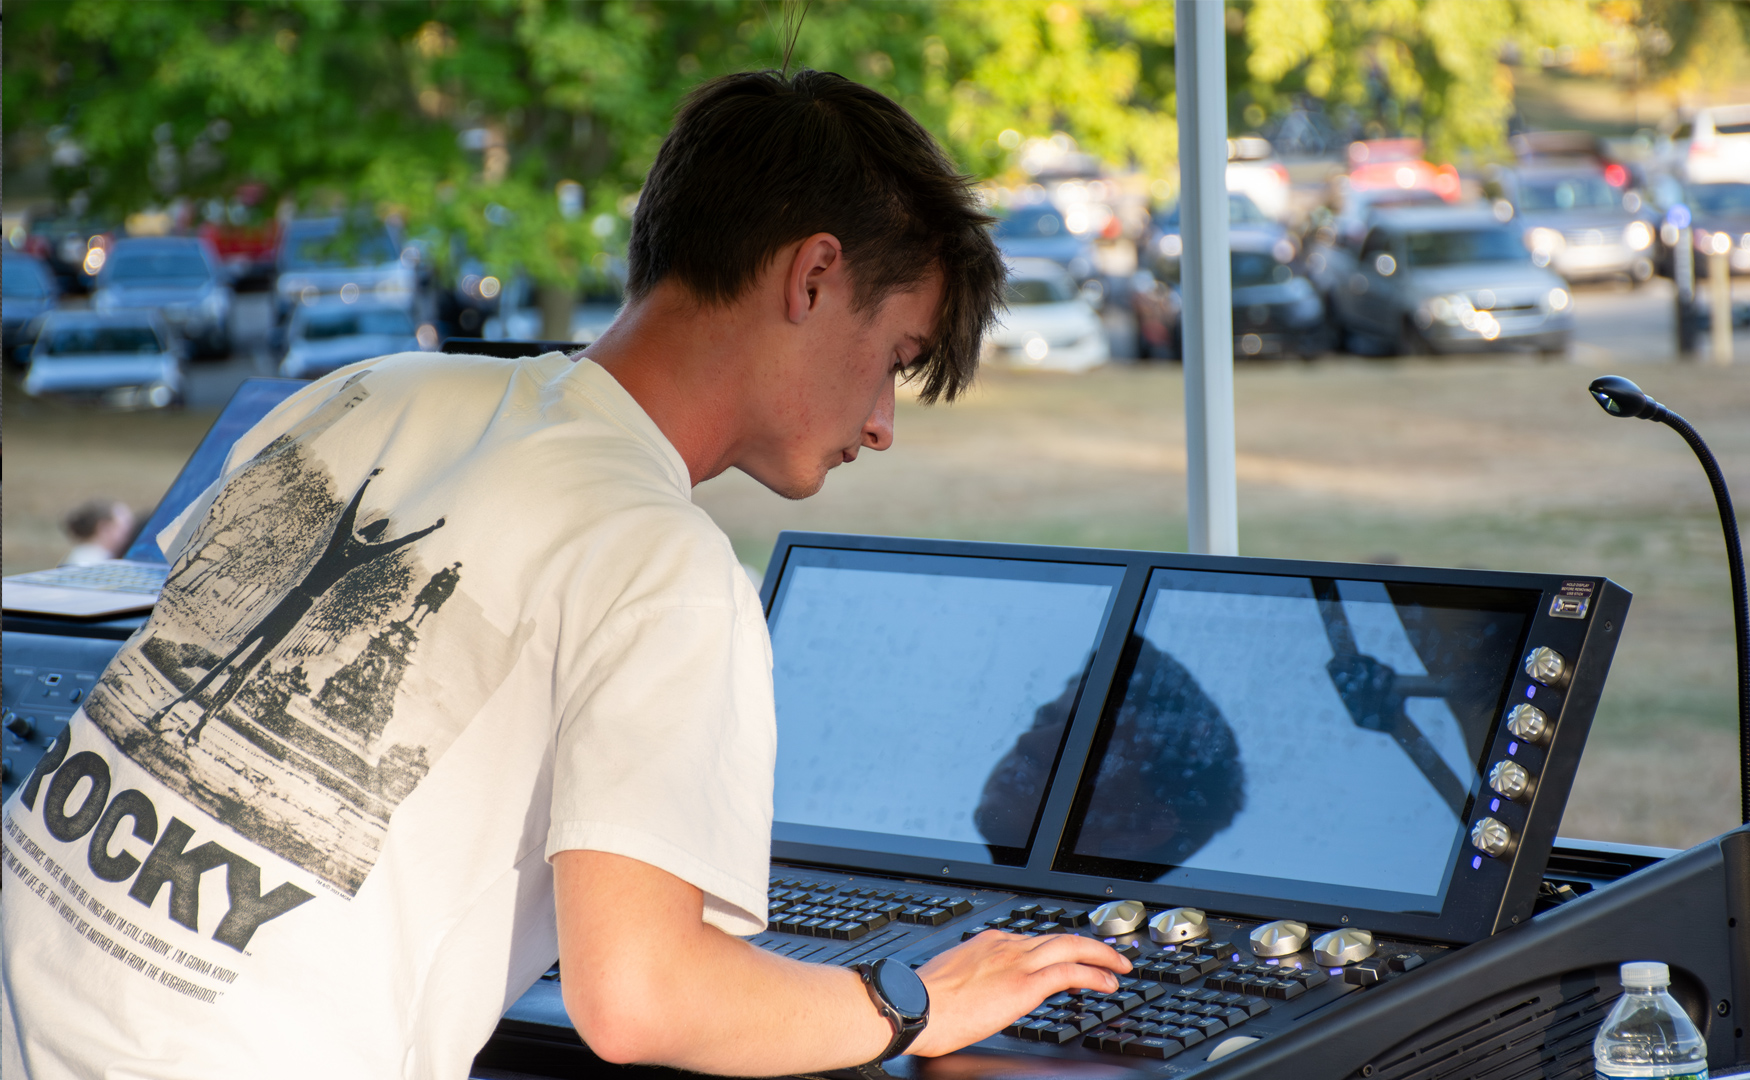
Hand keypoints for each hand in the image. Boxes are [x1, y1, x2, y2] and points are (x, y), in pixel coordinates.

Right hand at [907, 931, 1131, 1056]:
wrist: (914, 1007)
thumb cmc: (924, 1003)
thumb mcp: (952, 980)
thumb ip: (975, 979)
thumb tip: (980, 994)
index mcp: (987, 943)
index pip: (1033, 941)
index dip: (1058, 949)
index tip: (1070, 957)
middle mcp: (1006, 946)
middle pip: (1059, 937)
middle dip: (1090, 945)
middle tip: (1112, 954)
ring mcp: (1017, 962)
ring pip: (1071, 947)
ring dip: (1101, 956)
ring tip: (1120, 967)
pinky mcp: (1024, 984)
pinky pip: (1069, 972)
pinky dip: (1094, 974)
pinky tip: (1108, 982)